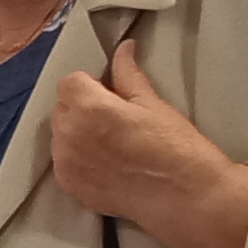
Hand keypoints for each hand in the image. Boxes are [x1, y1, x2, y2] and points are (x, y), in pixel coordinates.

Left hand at [51, 41, 247, 247]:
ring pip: (60, 134)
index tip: (112, 95)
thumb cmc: (176, 148)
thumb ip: (128, 74)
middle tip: (115, 119)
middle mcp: (69, 134)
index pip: (70, 81)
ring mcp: (66, 163)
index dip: (91, 85)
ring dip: (77, 132)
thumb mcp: (153, 105)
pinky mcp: (70, 186)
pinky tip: (106, 163)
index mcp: (89, 107)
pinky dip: (77, 157)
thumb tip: (123, 48)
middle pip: (62, 106)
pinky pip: (63, 161)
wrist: (187, 199)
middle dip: (82, 106)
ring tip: (112, 143)